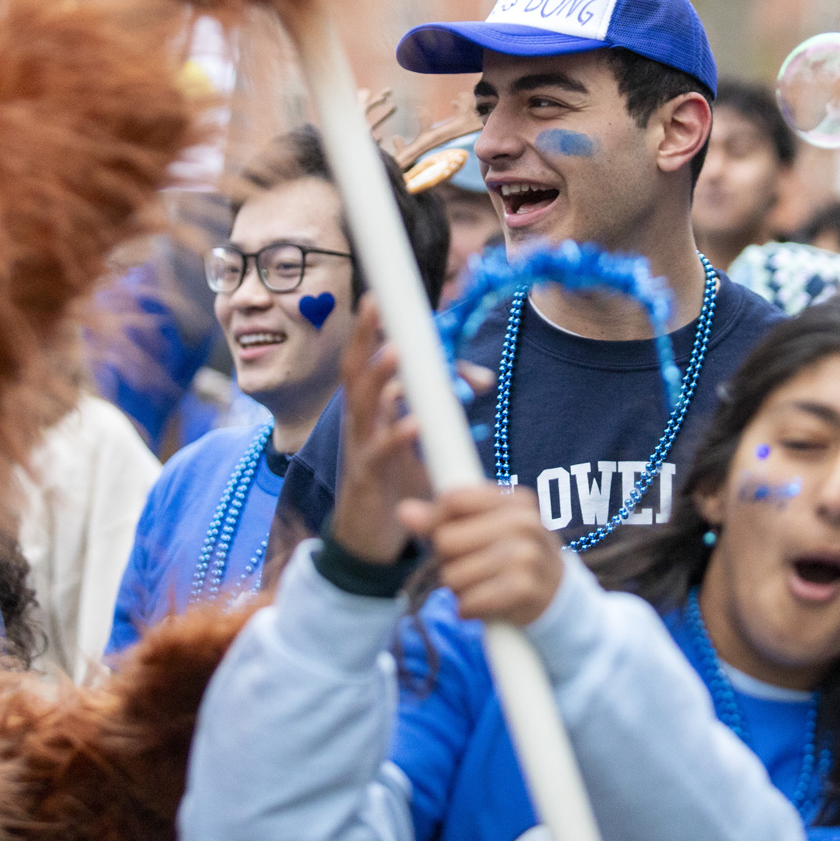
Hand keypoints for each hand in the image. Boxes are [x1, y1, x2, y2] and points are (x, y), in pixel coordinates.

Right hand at [330, 298, 431, 563]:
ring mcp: (358, 446)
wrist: (366, 540)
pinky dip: (398, 435)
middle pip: (355, 368)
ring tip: (396, 352)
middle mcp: (358, 419)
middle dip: (363, 335)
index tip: (385, 300)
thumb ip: (445, 405)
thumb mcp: (418, 437)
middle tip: (374, 302)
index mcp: (369, 406)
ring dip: (380, 376)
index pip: (372, 360)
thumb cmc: (393, 482)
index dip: (378, 331)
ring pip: (363, 403)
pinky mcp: (366, 477)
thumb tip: (484, 378)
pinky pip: (381, 451)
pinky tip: (416, 423)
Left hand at [399, 485, 564, 627]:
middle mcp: (523, 523)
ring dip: (457, 589)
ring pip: (453, 575)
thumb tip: (403, 511)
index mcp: (515, 500)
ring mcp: (525, 556)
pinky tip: (484, 604)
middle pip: (447, 540)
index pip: (454, 499)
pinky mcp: (522, 589)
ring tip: (479, 586)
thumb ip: (442, 519)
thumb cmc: (512, 555)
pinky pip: (468, 602)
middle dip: (447, 560)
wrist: (557, 596)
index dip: (436, 519)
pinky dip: (468, 609)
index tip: (441, 534)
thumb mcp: (487, 528)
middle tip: (467, 566)